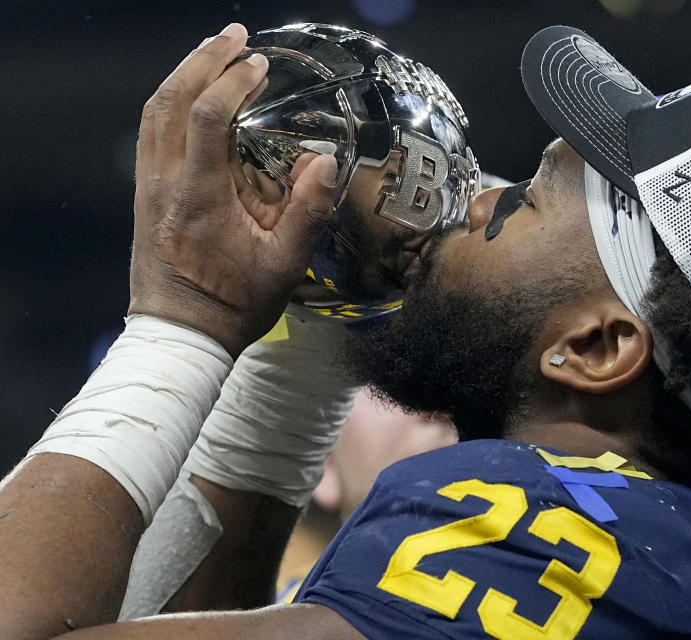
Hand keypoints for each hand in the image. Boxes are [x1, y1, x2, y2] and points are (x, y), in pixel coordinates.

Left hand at [128, 23, 337, 357]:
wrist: (181, 334)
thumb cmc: (234, 304)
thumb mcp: (285, 266)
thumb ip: (307, 212)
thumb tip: (325, 162)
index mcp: (199, 198)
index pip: (206, 117)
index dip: (232, 82)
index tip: (260, 66)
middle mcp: (165, 183)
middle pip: (171, 99)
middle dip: (203, 60)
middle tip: (235, 36)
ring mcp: (149, 185)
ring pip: (155, 110)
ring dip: (184, 74)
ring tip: (216, 52)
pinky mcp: (146, 192)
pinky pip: (152, 130)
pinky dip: (172, 99)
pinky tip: (194, 92)